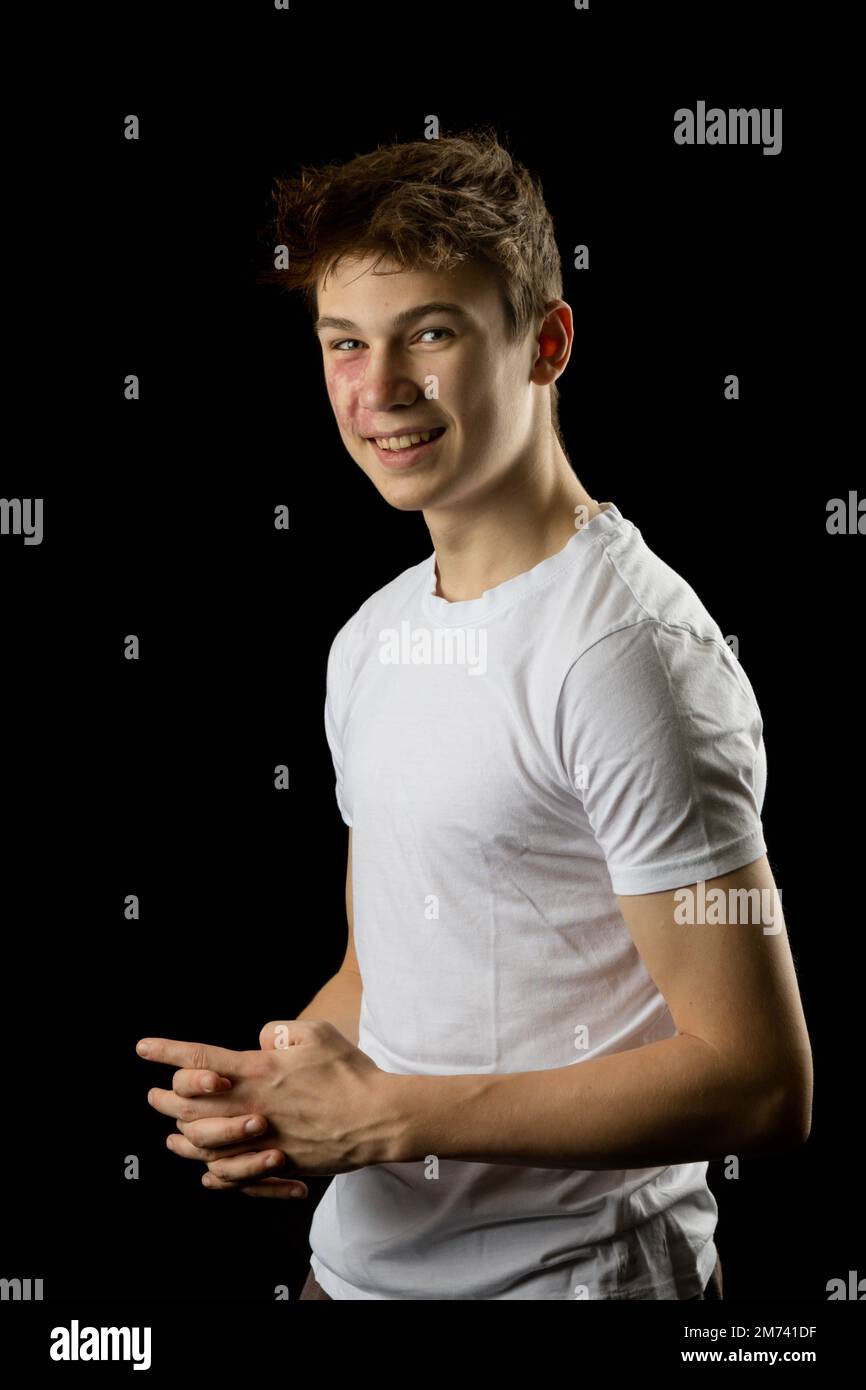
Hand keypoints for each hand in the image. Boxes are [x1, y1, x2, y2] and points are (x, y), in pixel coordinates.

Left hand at [137, 1019, 401, 1194]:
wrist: (376, 1119)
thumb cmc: (349, 1073)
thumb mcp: (317, 1033)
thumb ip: (281, 1030)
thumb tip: (260, 1039)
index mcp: (259, 1071)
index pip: (199, 1059)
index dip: (166, 1052)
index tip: (143, 1049)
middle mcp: (252, 1107)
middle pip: (189, 1105)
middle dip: (164, 1098)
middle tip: (153, 1095)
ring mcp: (261, 1139)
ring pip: (202, 1142)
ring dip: (180, 1134)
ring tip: (170, 1130)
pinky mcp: (275, 1163)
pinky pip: (229, 1172)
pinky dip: (209, 1168)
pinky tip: (204, 1164)